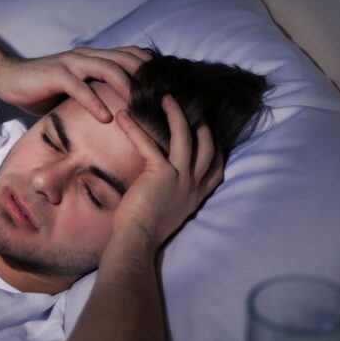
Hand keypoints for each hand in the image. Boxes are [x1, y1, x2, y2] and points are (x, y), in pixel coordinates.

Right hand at [0, 46, 151, 121]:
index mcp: (95, 58)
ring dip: (126, 87)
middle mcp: (87, 56)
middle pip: (126, 60)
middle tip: (163, 101)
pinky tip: (105, 117)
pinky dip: (94, 102)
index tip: (168, 90)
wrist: (8, 78)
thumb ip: (97, 92)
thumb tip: (122, 113)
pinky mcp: (56, 74)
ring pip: (107, 68)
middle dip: (146, 79)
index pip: (131, 56)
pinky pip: (79, 87)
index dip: (151, 69)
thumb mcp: (76, 90)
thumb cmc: (44, 88)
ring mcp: (72, 63)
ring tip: (139, 107)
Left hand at [110, 95, 224, 252]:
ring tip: (165, 98)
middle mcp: (193, 184)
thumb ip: (173, 195)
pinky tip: (123, 116)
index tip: (209, 133)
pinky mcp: (160, 174)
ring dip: (175, 114)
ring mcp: (180, 177)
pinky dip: (134, 128)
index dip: (215, 147)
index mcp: (196, 195)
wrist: (138, 242)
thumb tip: (162, 183)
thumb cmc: (145, 231)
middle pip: (206, 145)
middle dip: (200, 123)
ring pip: (185, 136)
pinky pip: (148, 144)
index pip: (216, 167)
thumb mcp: (170, 212)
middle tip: (188, 105)